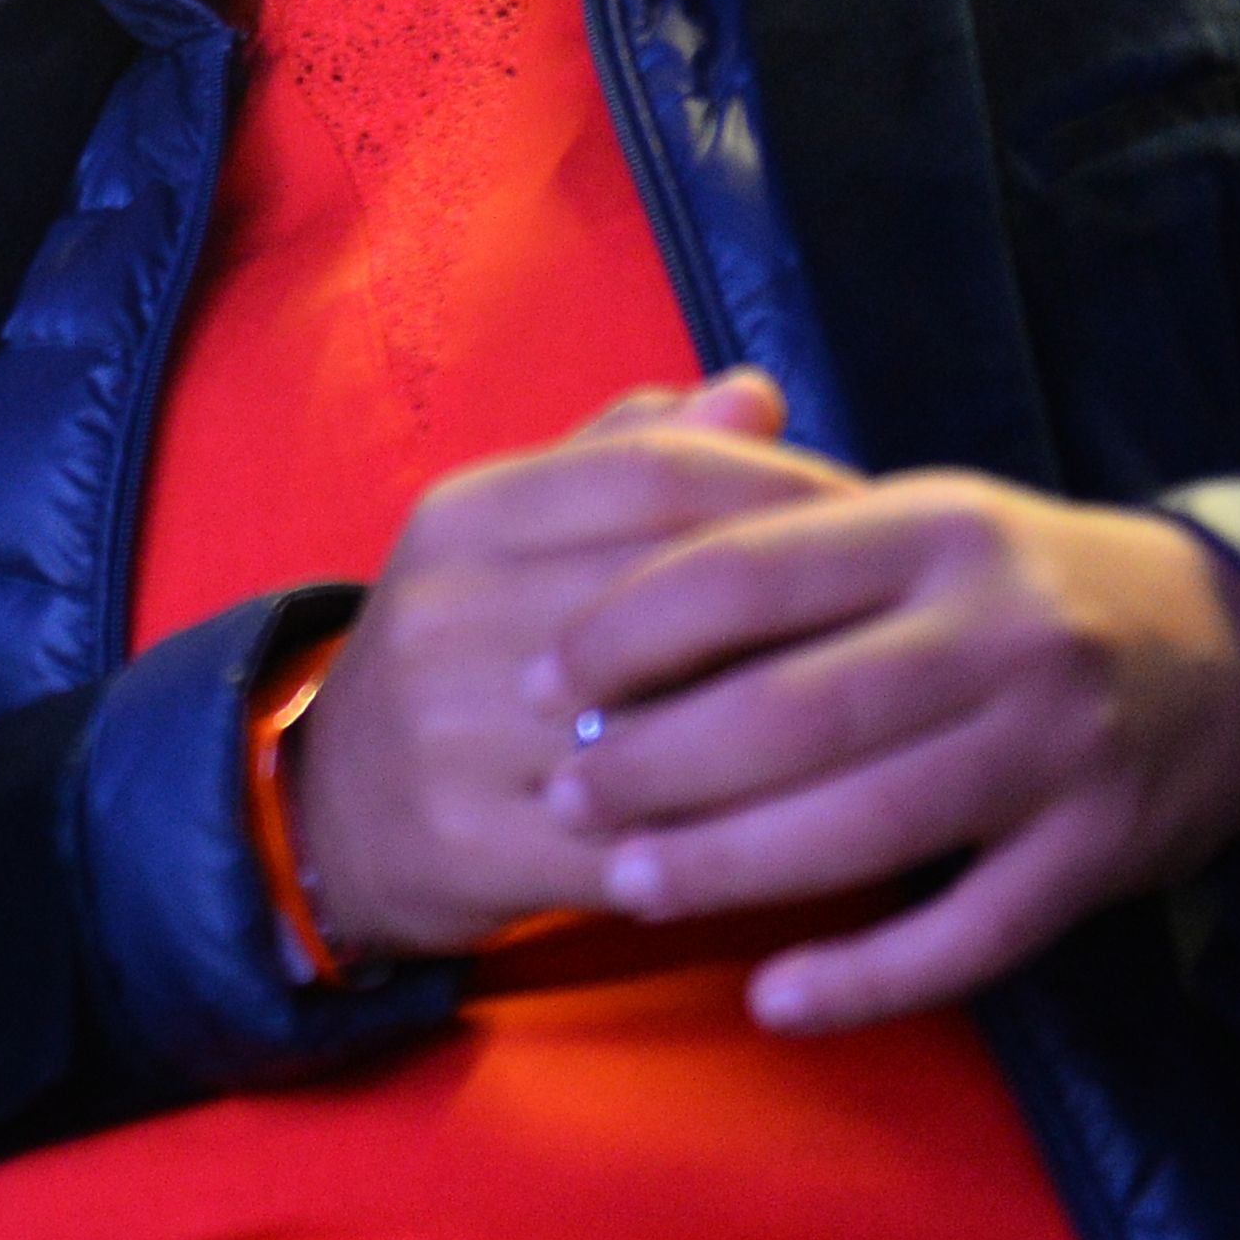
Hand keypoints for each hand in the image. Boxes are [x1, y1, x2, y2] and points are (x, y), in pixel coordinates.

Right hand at [291, 374, 852, 962]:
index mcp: (461, 519)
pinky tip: (814, 816)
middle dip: (813, 606)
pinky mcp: (475, 843)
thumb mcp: (512, 535)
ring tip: (877, 717)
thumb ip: (624, 460)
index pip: (654, 473)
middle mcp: (446, 615)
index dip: (782, 489)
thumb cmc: (467, 651)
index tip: (874, 516)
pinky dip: (742, 828)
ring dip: (794, 727)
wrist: (337, 806)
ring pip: (672, 721)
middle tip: (902, 618)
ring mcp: (452, 733)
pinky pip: (650, 834)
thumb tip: (754, 395)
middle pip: (675, 595)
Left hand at [541, 469, 1239, 1030]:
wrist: (1230, 654)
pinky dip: (868, 976)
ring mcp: (1058, 749)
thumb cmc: (1003, 586)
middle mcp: (999, 632)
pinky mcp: (1099, 855)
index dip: (620, 630)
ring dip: (732, 864)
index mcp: (928, 529)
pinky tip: (775, 998)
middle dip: (655, 762)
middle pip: (793, 710)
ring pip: (870, 827)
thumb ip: (758, 534)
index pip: (740, 572)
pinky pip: (972, 935)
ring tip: (626, 883)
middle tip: (562, 794)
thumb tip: (591, 575)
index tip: (537, 678)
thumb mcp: (900, 520)